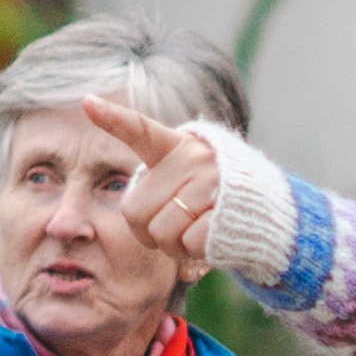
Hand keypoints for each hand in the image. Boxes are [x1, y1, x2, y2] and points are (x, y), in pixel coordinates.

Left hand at [82, 95, 236, 278]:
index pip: (140, 130)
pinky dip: (195, 252)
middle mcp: (192, 159)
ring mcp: (210, 184)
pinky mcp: (224, 213)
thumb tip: (112, 138)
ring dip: (173, 247)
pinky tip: (211, 239)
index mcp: (177, 147)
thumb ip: (155, 179)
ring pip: (161, 233)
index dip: (113, 119)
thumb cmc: (213, 197)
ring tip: (195, 232)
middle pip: (135, 212)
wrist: (268, 212)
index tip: (87, 103)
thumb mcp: (186, 175)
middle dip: (149, 233)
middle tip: (175, 227)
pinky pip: (188, 243)